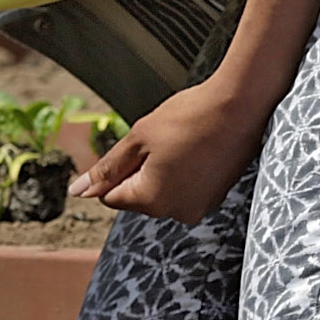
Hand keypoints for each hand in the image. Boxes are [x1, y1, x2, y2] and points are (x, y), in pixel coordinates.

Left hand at [70, 79, 273, 223]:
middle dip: (140, 170)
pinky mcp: (216, 196)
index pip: (112, 197)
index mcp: (152, 201)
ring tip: (181, 141)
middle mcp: (177, 212)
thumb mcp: (138, 138)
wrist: (241, 107)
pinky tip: (195, 146)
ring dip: (162, 170)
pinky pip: (186, 188)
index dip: (116, 168)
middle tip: (159, 138)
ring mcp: (200, 206)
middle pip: (139, 196)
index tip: (134, 144)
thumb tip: (78, 192)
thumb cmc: (189, 117)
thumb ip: (107, 168)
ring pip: (163, 191)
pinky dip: (184, 170)